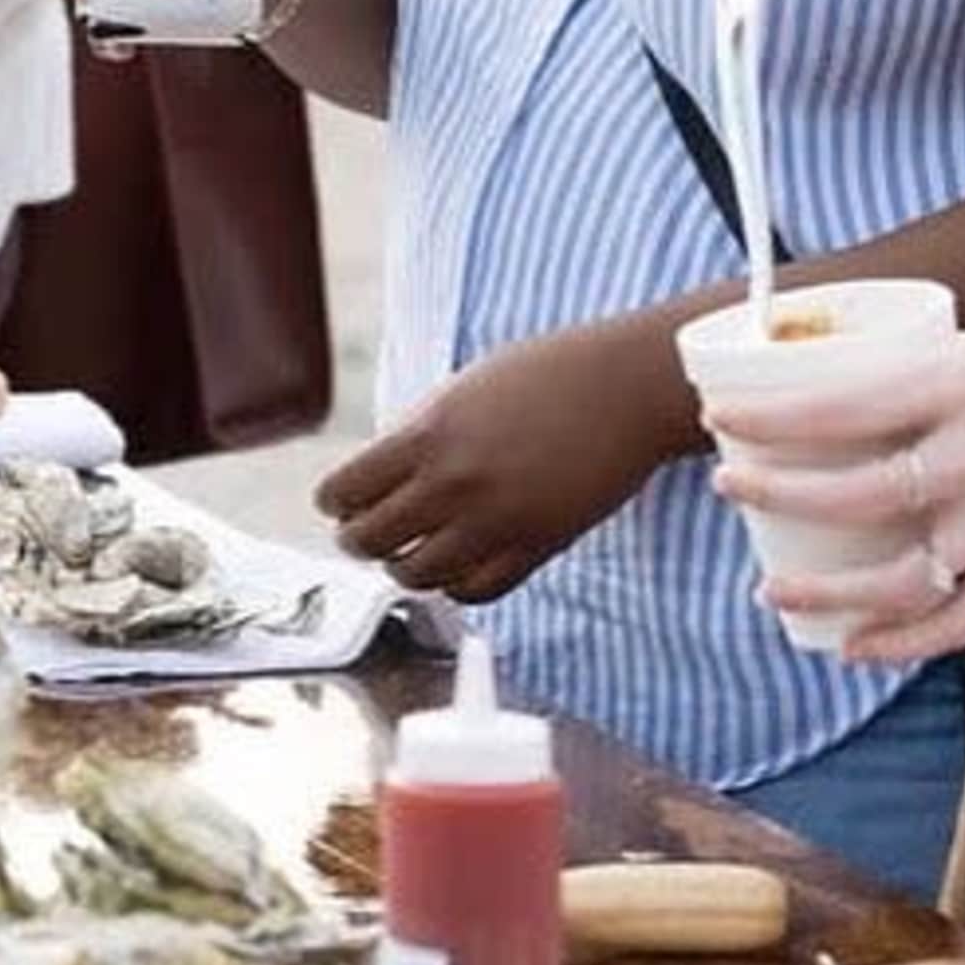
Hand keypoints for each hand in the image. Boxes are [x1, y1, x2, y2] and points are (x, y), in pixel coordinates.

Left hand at [318, 318, 690, 600]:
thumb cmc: (547, 373)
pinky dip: (456, 585)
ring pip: (416, 576)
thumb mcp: (463, 389)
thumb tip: (380, 476)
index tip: (341, 503)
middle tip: (366, 532)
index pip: (345, 493)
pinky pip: (476, 591)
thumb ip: (418, 433)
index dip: (336, 502)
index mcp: (428, 435)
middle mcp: (454, 483)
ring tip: (411, 550)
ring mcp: (497, 521)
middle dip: (360, 539)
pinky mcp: (538, 547)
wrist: (628, 387)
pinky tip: (456, 566)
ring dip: (405, 566)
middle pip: (370, 541)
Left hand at [703, 316, 964, 668]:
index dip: (769, 420)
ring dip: (826, 593)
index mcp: (963, 381)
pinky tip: (856, 647)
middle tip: (728, 489)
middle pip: (852, 492)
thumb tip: (864, 372)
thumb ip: (943, 365)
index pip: (839, 405)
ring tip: (774, 595)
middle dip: (774, 494)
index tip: (718, 420)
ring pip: (897, 574)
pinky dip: (901, 642)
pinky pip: (958, 619)